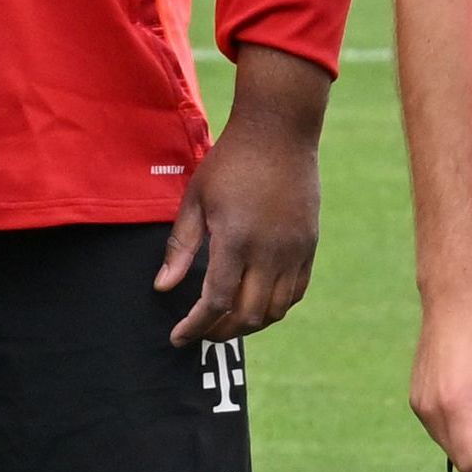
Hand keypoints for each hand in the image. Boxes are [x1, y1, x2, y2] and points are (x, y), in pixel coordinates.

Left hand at [161, 102, 325, 346]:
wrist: (280, 133)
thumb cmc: (229, 163)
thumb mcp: (195, 200)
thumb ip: (180, 247)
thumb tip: (163, 286)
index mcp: (236, 240)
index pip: (216, 301)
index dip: (196, 326)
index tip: (178, 337)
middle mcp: (270, 252)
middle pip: (248, 315)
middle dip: (220, 332)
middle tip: (199, 332)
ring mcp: (295, 250)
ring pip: (276, 310)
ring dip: (248, 324)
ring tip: (225, 323)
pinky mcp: (309, 245)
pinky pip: (296, 292)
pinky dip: (275, 307)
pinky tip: (254, 304)